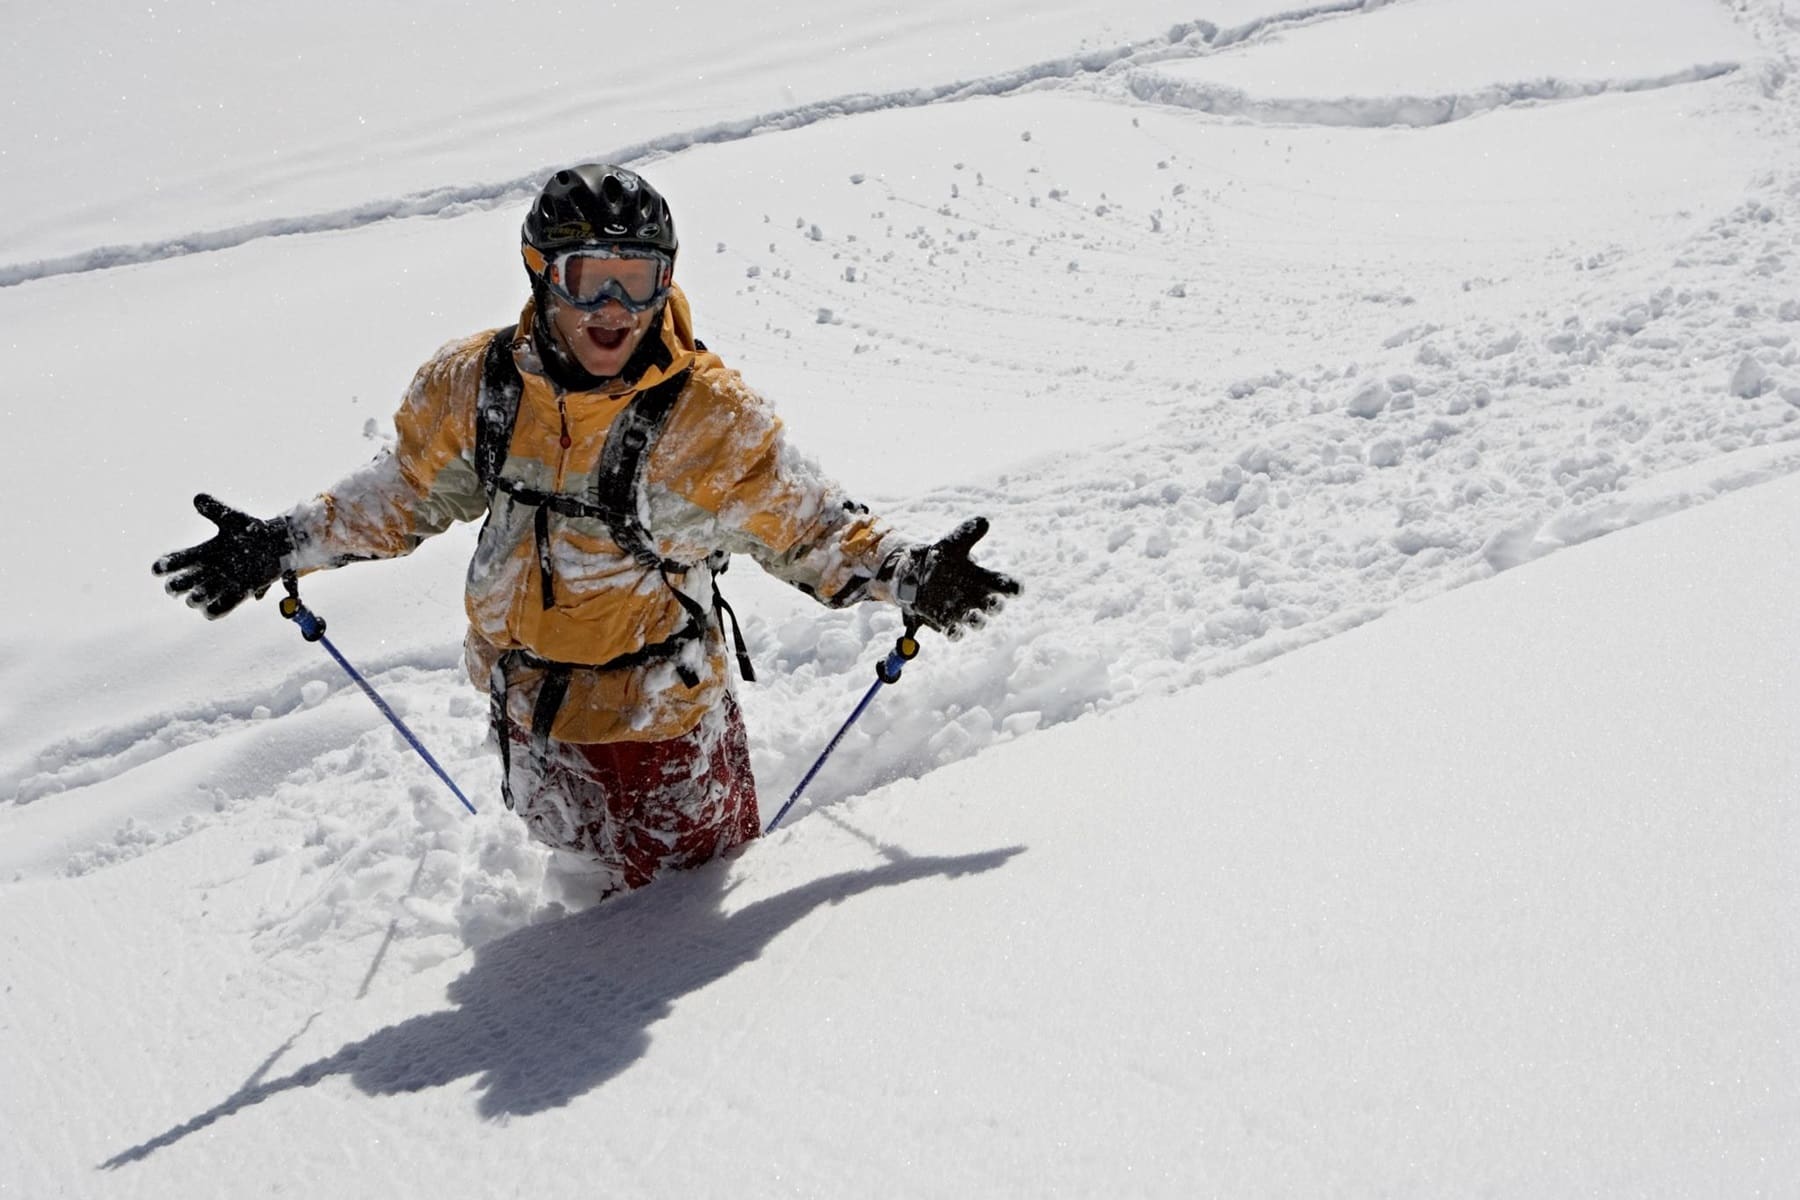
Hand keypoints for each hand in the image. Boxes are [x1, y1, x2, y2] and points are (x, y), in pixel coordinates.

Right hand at [152, 494, 292, 618]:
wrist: (278, 544)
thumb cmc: (253, 531)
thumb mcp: (233, 519)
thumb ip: (215, 510)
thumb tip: (197, 498)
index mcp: (205, 553)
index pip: (179, 560)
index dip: (166, 565)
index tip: (157, 569)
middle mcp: (210, 571)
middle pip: (185, 582)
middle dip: (176, 585)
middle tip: (172, 587)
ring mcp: (224, 584)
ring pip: (201, 597)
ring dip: (196, 598)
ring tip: (194, 597)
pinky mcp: (240, 594)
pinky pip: (222, 608)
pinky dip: (215, 610)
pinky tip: (209, 610)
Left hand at [892, 517, 1020, 637]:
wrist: (915, 574)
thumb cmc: (941, 559)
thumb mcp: (951, 544)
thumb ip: (967, 534)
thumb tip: (984, 520)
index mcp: (982, 579)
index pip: (1003, 584)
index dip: (1013, 587)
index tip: (1017, 589)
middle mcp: (976, 598)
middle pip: (994, 606)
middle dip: (996, 606)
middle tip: (995, 603)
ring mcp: (962, 611)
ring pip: (977, 621)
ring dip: (978, 621)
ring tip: (975, 617)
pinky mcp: (946, 621)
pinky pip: (954, 632)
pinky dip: (955, 633)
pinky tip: (953, 630)